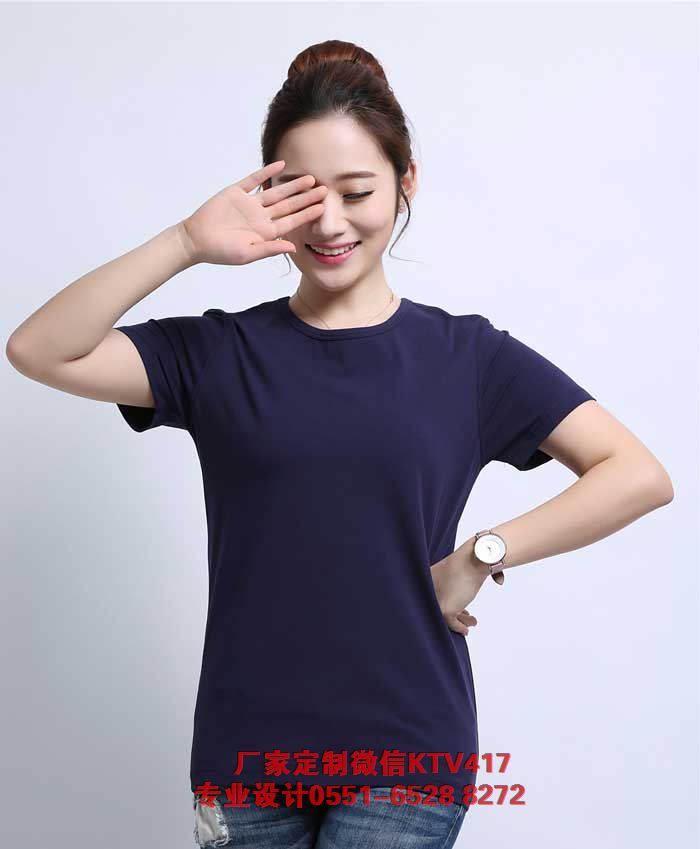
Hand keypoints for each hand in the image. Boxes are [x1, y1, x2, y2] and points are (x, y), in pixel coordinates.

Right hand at [178, 160, 327, 265]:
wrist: (195, 240)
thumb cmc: (220, 252)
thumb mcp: (248, 254)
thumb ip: (270, 249)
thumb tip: (293, 247)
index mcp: (265, 232)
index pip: (291, 221)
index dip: (307, 214)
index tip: (323, 208)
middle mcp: (260, 217)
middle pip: (288, 205)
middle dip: (306, 198)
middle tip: (325, 190)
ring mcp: (249, 204)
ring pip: (275, 192)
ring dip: (292, 185)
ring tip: (309, 178)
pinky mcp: (235, 192)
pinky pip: (253, 180)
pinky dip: (266, 172)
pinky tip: (280, 165)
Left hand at [430, 548, 489, 635]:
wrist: (477, 558)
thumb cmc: (477, 556)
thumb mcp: (471, 565)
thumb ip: (479, 572)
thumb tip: (500, 581)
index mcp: (432, 574)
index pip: (438, 591)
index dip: (449, 598)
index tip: (462, 606)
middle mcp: (430, 587)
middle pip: (440, 604)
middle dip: (455, 610)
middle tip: (466, 614)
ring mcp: (436, 599)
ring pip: (445, 615)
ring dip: (460, 620)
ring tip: (472, 622)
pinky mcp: (444, 609)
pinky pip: (451, 623)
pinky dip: (459, 628)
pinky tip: (466, 630)